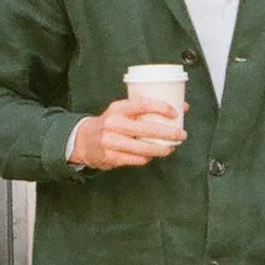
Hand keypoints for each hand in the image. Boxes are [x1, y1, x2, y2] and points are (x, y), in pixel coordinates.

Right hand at [71, 97, 185, 169]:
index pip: (143, 104)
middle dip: (169, 133)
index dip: (161, 108)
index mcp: (118, 108)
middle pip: (147, 129)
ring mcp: (111, 141)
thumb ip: (147, 110)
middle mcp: (113, 123)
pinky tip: (152, 155)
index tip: (175, 113)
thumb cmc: (110, 123)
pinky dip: (147, 158)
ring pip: (143, 148)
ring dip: (161, 149)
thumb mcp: (122, 112)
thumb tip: (182, 107)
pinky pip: (136, 159)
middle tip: (181, 135)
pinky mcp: (111, 157)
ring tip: (171, 148)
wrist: (83, 140)